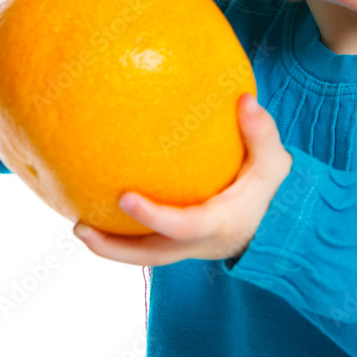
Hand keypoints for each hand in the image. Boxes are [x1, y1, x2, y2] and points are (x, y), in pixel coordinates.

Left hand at [72, 93, 293, 265]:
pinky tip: (98, 211)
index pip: (182, 225)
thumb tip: (245, 100)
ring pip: (143, 256)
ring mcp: (187, 249)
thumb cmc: (270, 189)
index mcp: (218, 224)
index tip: (124, 198)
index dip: (153, 216)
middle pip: (149, 255)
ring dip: (110, 246)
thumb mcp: (273, 161)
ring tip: (78, 224)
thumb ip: (261, 133)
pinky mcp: (180, 245)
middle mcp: (198, 244)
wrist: (278, 225)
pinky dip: (122, 236)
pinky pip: (146, 244)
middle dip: (113, 248)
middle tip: (79, 227)